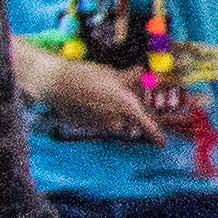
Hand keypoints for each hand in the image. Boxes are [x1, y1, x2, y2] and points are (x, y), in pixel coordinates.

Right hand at [13, 39, 162, 139]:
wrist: (56, 84)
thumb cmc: (86, 76)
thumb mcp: (113, 73)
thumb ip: (131, 78)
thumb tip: (142, 74)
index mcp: (127, 105)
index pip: (148, 125)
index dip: (156, 136)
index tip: (162, 144)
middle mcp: (116, 119)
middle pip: (133, 123)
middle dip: (135, 116)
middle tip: (129, 102)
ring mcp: (101, 125)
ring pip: (117, 123)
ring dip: (118, 115)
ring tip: (107, 97)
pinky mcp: (88, 126)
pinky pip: (102, 123)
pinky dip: (103, 115)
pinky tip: (94, 102)